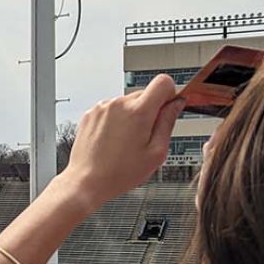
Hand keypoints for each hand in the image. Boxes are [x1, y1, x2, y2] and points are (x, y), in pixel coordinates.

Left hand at [57, 74, 183, 207]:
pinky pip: (111, 109)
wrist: (87, 181)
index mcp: (138, 112)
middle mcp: (119, 104)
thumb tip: (177, 104)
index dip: (170, 94)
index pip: (163, 82)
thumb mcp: (156, 153)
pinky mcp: (91, 113)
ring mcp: (103, 107)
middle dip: (150, 110)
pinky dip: (116, 120)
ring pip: (127, 102)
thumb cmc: (119, 173)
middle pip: (145, 93)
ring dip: (131, 116)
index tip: (168, 108)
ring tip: (126, 142)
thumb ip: (168, 123)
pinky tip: (113, 141)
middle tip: (145, 136)